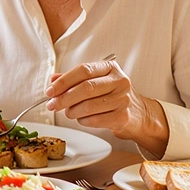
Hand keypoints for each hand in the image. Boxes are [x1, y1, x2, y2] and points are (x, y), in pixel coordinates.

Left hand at [46, 56, 167, 155]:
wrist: (138, 113)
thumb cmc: (112, 95)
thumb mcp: (96, 81)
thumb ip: (74, 79)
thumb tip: (52, 80)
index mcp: (110, 68)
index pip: (83, 70)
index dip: (63, 81)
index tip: (50, 91)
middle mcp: (119, 81)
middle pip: (85, 88)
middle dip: (64, 98)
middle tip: (52, 105)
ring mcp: (123, 99)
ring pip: (89, 106)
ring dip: (72, 111)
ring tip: (69, 112)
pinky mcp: (124, 116)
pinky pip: (95, 120)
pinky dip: (83, 121)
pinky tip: (82, 118)